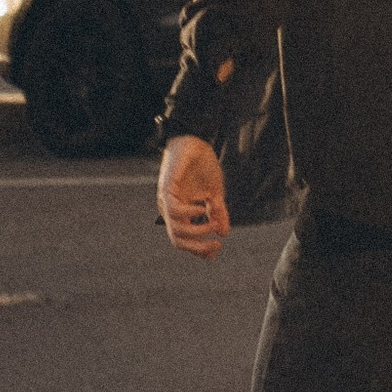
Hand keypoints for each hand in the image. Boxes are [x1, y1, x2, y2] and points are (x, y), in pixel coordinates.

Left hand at [158, 137, 229, 258]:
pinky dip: (190, 213)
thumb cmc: (201, 165)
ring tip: (213, 223)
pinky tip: (203, 208)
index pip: (185, 239)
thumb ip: (217, 212)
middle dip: (197, 248)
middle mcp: (171, 210)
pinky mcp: (167, 188)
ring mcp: (167, 200)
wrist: (195, 140)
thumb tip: (224, 233)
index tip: (216, 251)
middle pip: (178, 240)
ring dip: (197, 231)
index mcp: (181, 213)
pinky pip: (174, 210)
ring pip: (176, 229)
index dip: (199, 249)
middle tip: (215, 246)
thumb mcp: (214, 192)